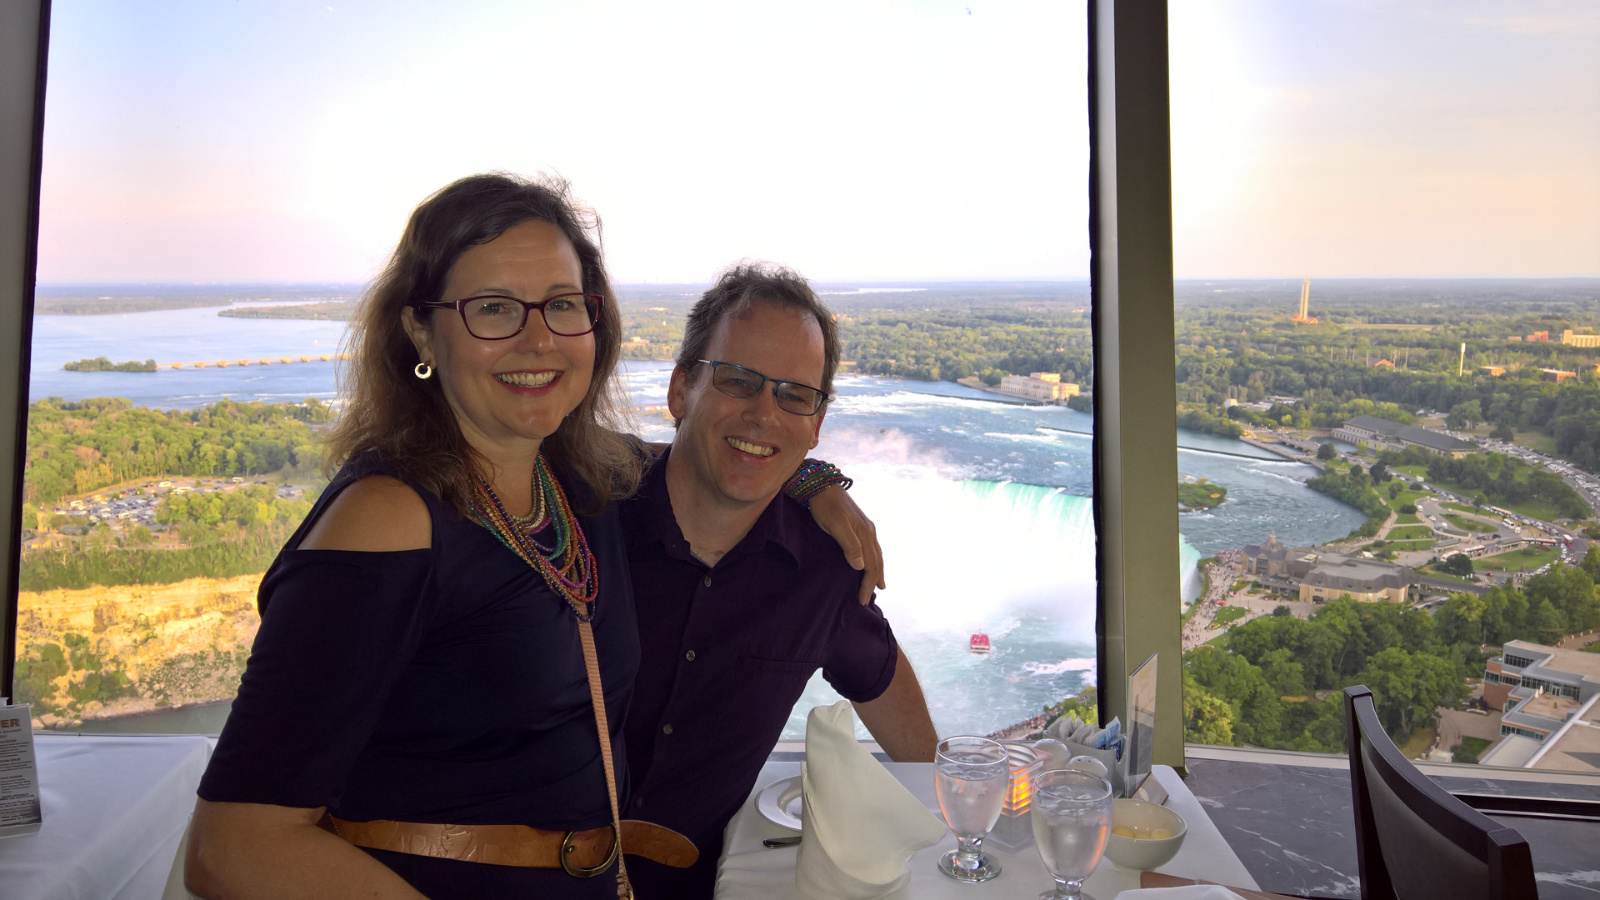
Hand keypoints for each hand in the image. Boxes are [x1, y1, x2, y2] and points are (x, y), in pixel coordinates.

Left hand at [807, 486, 884, 604]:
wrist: (821, 484)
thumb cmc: (825, 506)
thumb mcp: (835, 525)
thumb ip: (849, 544)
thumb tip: (860, 566)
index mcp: (866, 534)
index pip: (871, 565)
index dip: (867, 584)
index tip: (862, 600)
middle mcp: (869, 531)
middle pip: (877, 562)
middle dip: (873, 581)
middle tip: (867, 599)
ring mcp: (866, 527)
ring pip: (876, 554)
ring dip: (877, 571)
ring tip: (878, 585)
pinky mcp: (859, 524)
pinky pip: (871, 547)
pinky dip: (873, 559)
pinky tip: (869, 562)